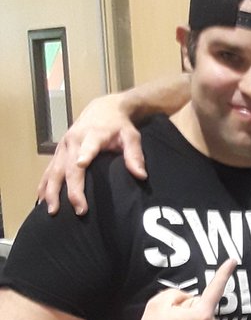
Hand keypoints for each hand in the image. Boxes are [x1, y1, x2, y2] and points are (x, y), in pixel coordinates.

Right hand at [37, 93, 148, 215]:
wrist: (103, 109)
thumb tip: (141, 175)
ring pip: (54, 170)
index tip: (81, 165)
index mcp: (93, 135)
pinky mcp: (58, 151)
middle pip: (69, 167)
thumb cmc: (119, 125)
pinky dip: (44, 184)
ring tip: (51, 210)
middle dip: (72, 189)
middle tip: (79, 210)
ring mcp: (63, 146)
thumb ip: (134, 155)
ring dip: (51, 190)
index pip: (89, 146)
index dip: (85, 155)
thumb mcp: (131, 136)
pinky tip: (40, 199)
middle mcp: (73, 140)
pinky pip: (49, 169)